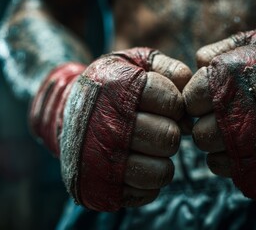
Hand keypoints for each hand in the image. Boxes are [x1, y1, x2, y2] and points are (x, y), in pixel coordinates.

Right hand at [30, 48, 191, 210]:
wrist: (66, 111)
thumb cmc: (109, 87)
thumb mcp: (132, 63)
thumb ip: (167, 67)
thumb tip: (189, 89)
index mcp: (116, 88)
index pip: (171, 102)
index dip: (174, 104)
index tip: (162, 104)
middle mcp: (105, 125)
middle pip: (168, 138)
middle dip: (168, 130)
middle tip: (155, 126)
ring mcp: (100, 160)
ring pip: (161, 171)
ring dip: (161, 158)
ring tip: (148, 146)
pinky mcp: (100, 187)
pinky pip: (147, 192)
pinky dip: (148, 179)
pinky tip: (136, 161)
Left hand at [183, 30, 255, 199]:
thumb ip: (225, 49)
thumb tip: (199, 61)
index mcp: (228, 80)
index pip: (190, 100)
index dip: (197, 99)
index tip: (211, 97)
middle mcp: (234, 113)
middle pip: (197, 130)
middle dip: (206, 122)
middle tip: (224, 116)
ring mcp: (248, 142)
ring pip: (207, 148)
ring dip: (215, 141)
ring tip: (236, 128)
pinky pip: (221, 165)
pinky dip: (226, 158)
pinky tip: (242, 144)